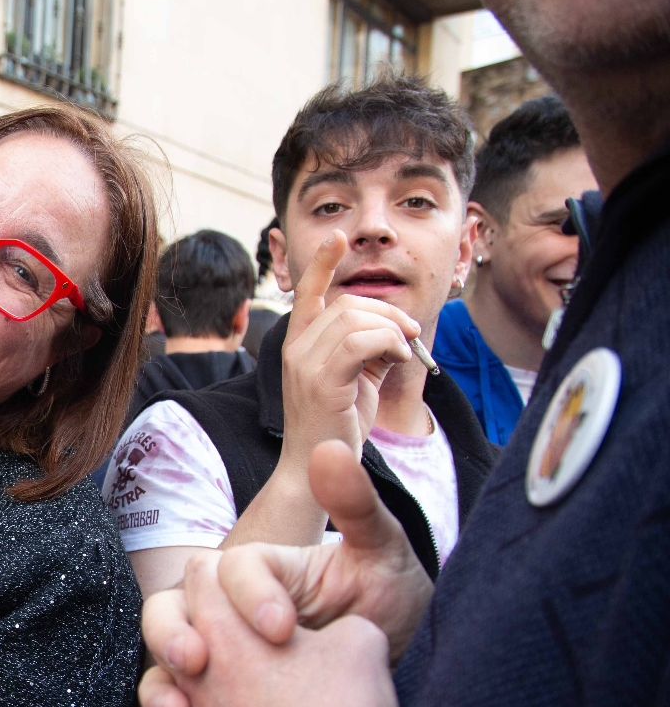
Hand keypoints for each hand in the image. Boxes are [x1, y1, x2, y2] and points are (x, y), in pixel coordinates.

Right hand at [139, 441, 434, 706]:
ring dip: (162, 691)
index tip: (287, 629)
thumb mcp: (383, 552)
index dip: (248, 594)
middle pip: (170, 610)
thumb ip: (357, 504)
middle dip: (174, 636)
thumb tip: (327, 448)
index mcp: (261, 571)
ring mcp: (217, 663)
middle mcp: (225, 613)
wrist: (396, 676)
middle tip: (202, 664)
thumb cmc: (387, 601)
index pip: (232, 568)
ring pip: (164, 669)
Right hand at [278, 232, 419, 469]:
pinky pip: (362, 341)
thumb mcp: (353, 378)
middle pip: (346, 303)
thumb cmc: (336, 426)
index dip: (322, 262)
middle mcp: (295, 349)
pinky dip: (390, 344)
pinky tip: (400, 360)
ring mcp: (304, 364)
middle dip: (387, 311)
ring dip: (392, 329)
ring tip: (405, 352)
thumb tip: (394, 328)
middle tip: (410, 333)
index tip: (338, 236)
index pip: (308, 293)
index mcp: (298, 345)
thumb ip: (366, 348)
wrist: (316, 470)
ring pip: (355, 319)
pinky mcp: (321, 381)